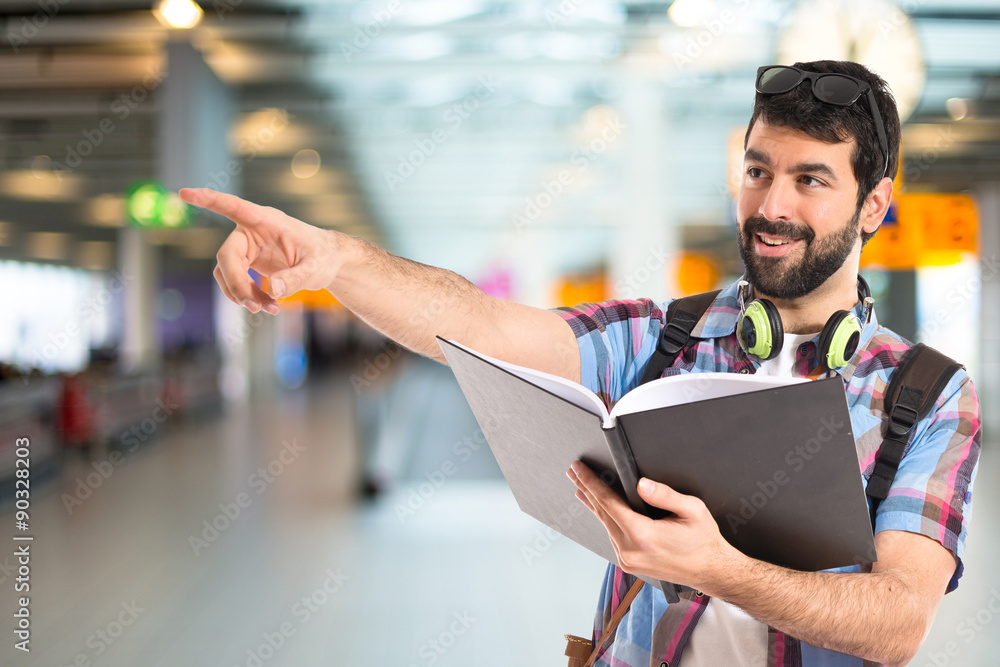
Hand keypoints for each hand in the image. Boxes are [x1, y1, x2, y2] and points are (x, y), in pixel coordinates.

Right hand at [179, 188, 342, 314]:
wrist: (329, 263)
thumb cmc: (324, 256)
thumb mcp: (316, 268)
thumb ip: (295, 278)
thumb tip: (270, 289)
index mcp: (267, 221)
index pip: (234, 207)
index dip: (209, 200)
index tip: (184, 192)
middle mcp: (252, 231)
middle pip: (227, 256)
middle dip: (237, 284)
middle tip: (254, 308)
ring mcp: (248, 248)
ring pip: (228, 273)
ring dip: (242, 295)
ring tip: (271, 310)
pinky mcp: (248, 263)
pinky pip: (235, 282)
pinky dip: (248, 297)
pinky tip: (269, 307)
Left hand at [567, 461, 737, 590]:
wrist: (711, 571)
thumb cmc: (704, 541)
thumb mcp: (692, 510)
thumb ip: (664, 494)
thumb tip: (640, 484)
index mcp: (643, 536)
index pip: (608, 502)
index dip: (591, 482)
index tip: (579, 469)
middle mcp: (630, 550)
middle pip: (601, 513)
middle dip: (586, 489)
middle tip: (573, 471)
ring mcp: (627, 560)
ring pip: (605, 524)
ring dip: (593, 504)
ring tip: (581, 486)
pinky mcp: (629, 563)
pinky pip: (612, 535)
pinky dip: (605, 519)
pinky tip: (599, 509)